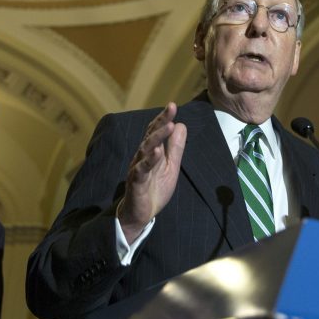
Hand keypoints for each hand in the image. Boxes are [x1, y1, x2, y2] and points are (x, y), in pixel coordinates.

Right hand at [117, 103, 186, 243]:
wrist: (141, 214)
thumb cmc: (154, 188)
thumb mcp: (171, 167)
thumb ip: (175, 148)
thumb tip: (181, 125)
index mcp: (151, 152)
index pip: (157, 131)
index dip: (164, 118)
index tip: (173, 105)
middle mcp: (142, 157)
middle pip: (151, 136)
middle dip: (161, 121)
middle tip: (172, 107)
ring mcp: (138, 168)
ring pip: (146, 149)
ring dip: (157, 137)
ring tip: (168, 125)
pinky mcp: (136, 182)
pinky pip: (141, 170)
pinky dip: (149, 161)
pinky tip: (157, 152)